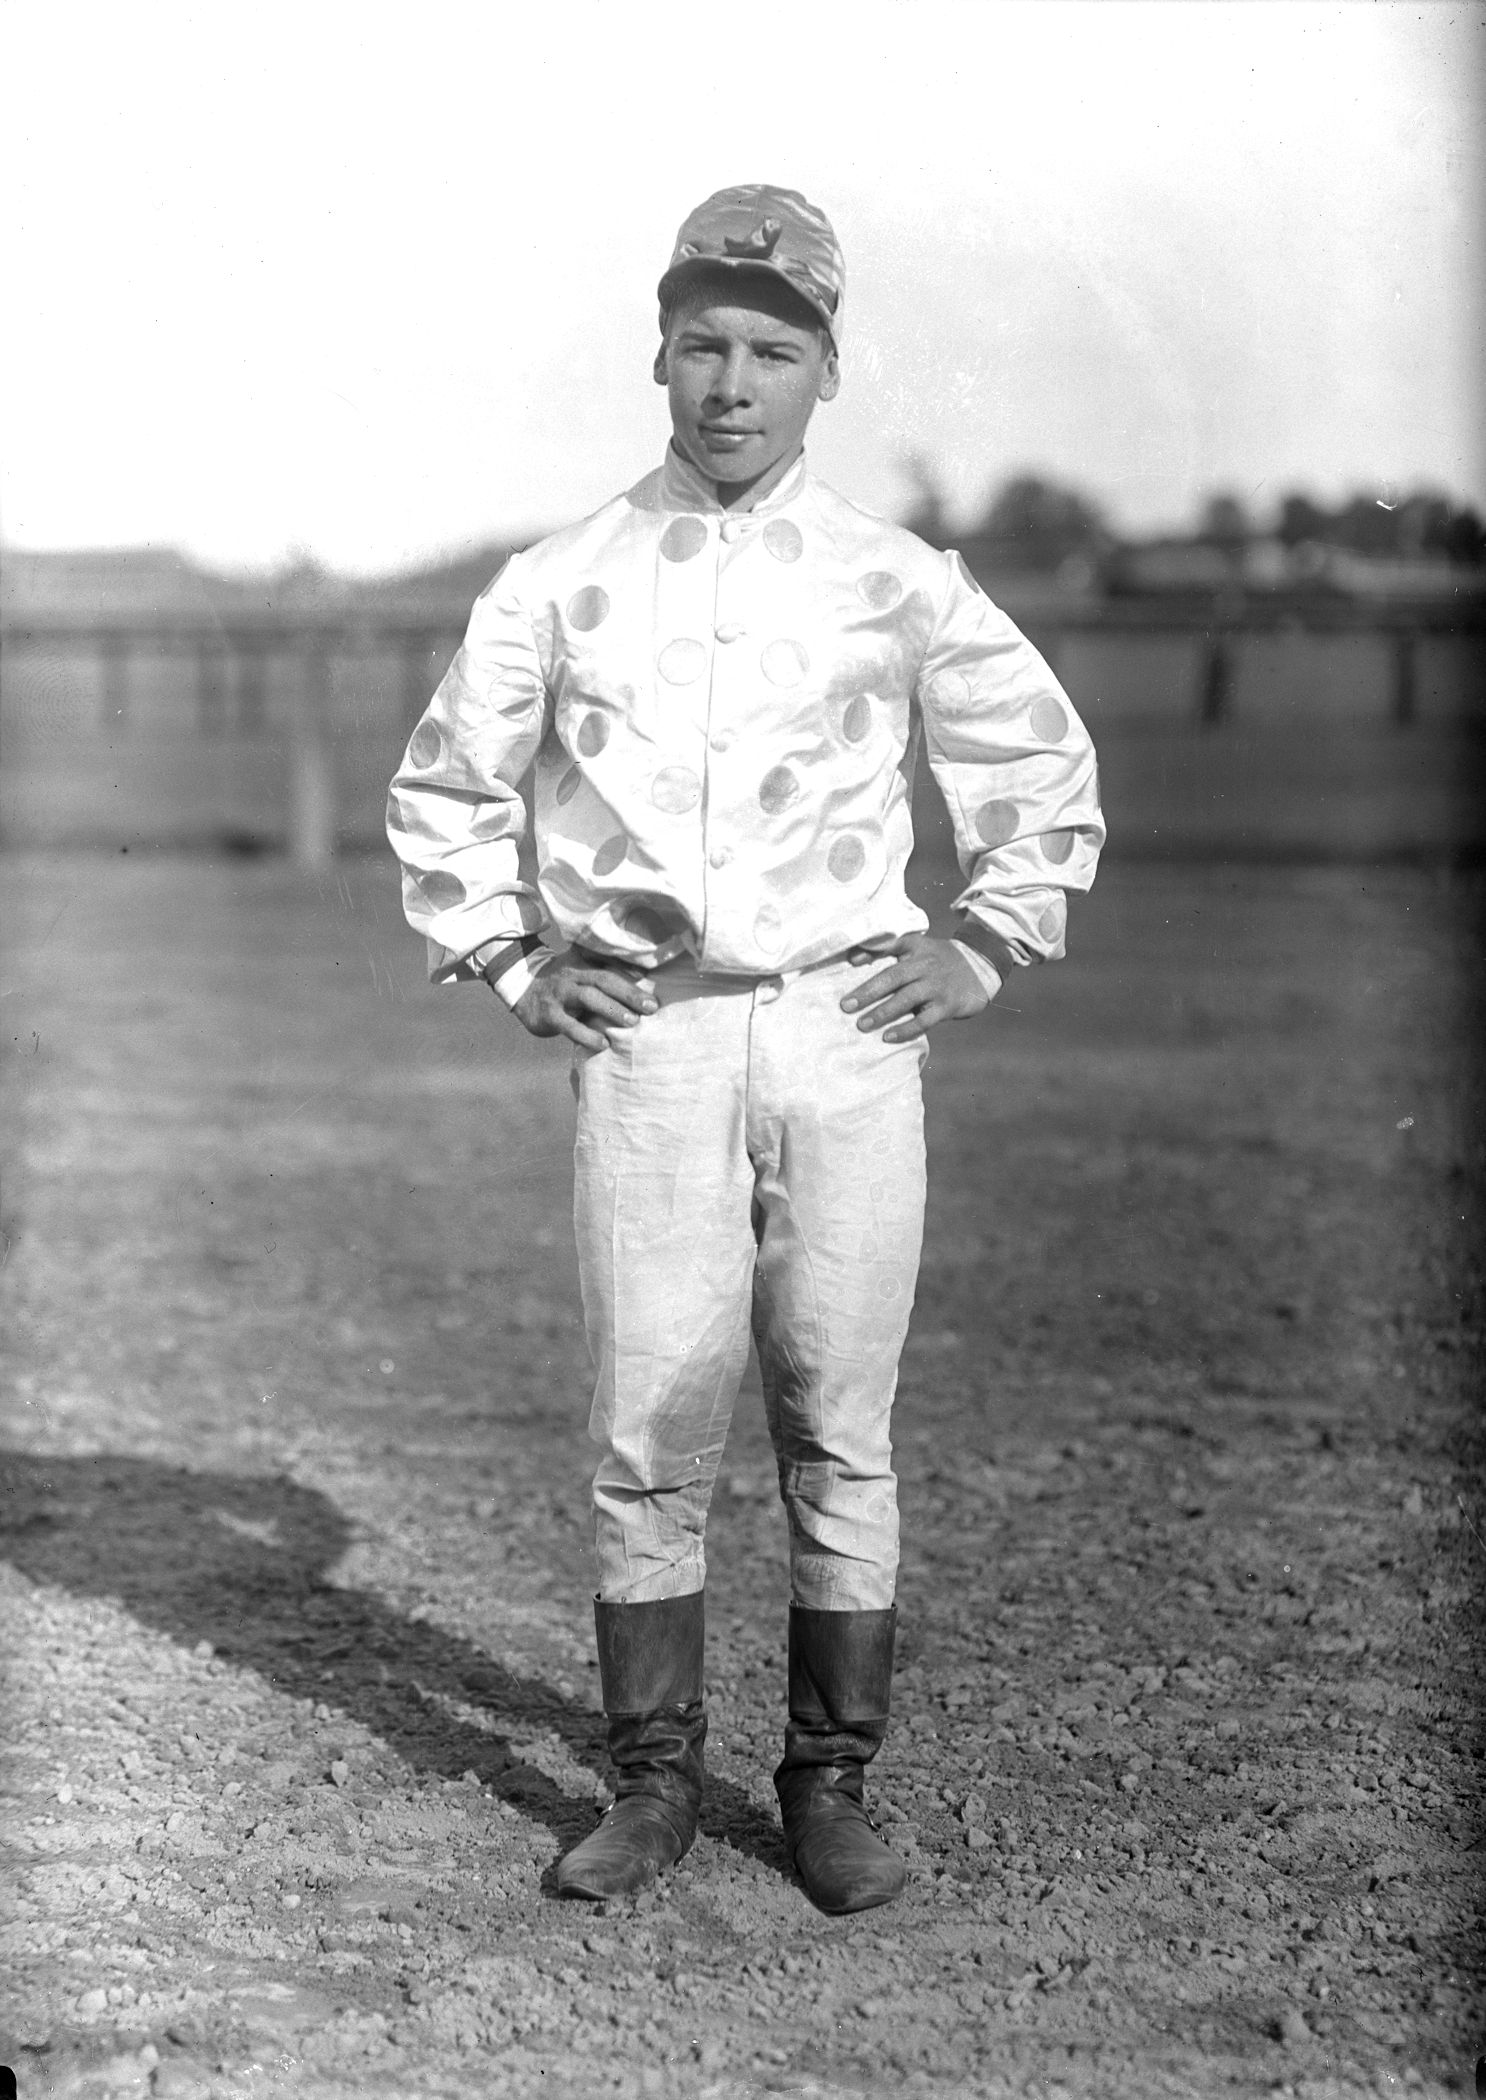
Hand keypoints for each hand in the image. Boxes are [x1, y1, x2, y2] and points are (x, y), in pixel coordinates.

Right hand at [511, 948, 657, 1050]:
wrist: (520, 990)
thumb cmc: (562, 983)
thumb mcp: (579, 968)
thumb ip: (605, 970)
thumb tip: (643, 976)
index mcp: (581, 963)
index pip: (609, 964)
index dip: (631, 972)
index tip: (653, 982)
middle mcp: (571, 976)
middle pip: (603, 979)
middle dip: (628, 992)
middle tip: (650, 1006)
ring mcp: (559, 995)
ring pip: (587, 998)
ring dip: (611, 1009)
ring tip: (632, 1022)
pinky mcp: (549, 1016)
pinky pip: (569, 1026)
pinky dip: (587, 1035)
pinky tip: (603, 1044)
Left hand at [840, 934, 992, 1042]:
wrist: (980, 966)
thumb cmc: (937, 960)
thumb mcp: (918, 947)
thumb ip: (889, 949)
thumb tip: (853, 957)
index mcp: (915, 947)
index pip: (891, 945)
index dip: (871, 951)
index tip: (850, 961)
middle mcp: (926, 964)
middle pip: (894, 976)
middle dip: (868, 991)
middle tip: (845, 1005)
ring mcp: (937, 986)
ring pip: (907, 999)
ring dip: (883, 1012)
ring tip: (862, 1024)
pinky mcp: (947, 1005)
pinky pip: (924, 1020)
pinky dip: (905, 1029)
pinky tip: (887, 1037)